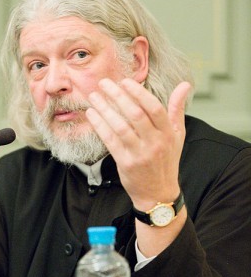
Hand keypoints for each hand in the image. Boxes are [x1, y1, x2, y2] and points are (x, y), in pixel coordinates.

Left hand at [85, 78, 191, 209]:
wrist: (158, 194)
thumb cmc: (167, 161)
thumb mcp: (178, 135)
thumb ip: (177, 109)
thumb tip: (185, 85)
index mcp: (168, 133)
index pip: (154, 108)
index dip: (139, 93)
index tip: (124, 81)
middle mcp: (155, 143)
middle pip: (135, 114)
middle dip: (118, 96)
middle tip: (104, 83)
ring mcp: (139, 154)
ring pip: (120, 127)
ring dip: (105, 109)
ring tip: (94, 96)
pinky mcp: (125, 163)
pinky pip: (110, 141)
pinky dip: (100, 126)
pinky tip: (92, 114)